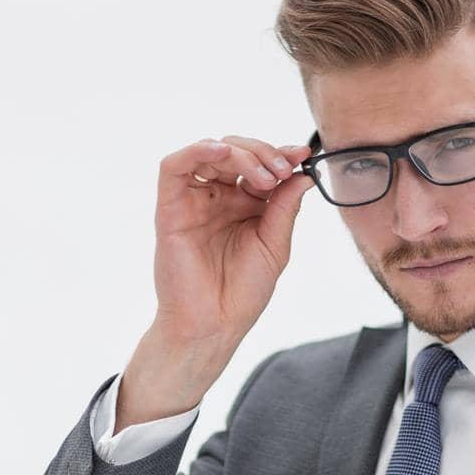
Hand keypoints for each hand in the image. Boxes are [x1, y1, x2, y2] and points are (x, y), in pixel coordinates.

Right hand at [137, 132, 317, 412]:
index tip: (303, 154)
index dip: (281, 155)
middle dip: (262, 154)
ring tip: (263, 176)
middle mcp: (218, 199)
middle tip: (282, 170)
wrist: (214, 325)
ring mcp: (193, 202)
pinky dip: (196, 150)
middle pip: (235, 152)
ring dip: (239, 154)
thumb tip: (304, 173)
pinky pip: (173, 167)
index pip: (259, 167)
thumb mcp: (275, 246)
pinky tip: (221, 153)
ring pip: (209, 152)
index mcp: (244, 207)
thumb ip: (286, 208)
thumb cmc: (242, 294)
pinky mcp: (170, 208)